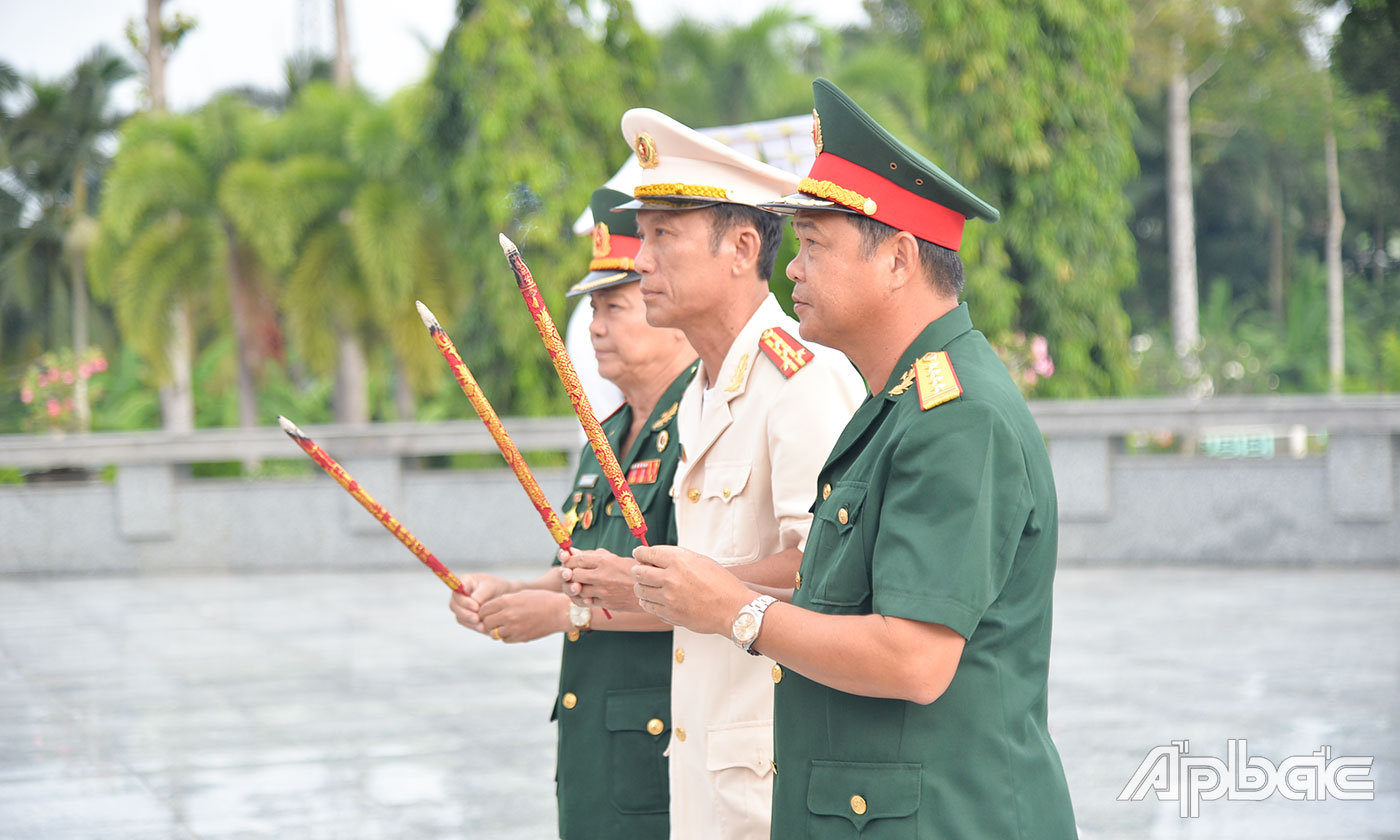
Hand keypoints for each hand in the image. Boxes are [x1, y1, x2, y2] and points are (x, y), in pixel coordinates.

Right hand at [448, 574, 514, 633]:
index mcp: (464, 581)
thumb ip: (481, 594)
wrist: (503, 596)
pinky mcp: (465, 616)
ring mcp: (460, 606)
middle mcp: (459, 594)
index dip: (464, 601)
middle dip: (466, 614)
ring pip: (460, 617)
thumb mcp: (491, 586)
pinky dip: (474, 627)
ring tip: (482, 625)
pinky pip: (466, 623)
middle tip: (477, 619)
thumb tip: (474, 602)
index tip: (476, 606)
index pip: (457, 592)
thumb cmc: (496, 587)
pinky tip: (483, 628)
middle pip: (454, 606)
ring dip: (470, 623)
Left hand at [480, 590, 570, 642]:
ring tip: (505, 625)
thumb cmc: (542, 600)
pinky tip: (514, 629)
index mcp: (507, 601)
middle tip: (494, 620)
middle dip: (488, 621)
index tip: (486, 613)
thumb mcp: (521, 594)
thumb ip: (504, 601)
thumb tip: (489, 609)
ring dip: (497, 630)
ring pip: (494, 633)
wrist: (559, 612)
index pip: (483, 609)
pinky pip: (505, 640)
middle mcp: (508, 615)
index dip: (483, 611)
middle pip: (487, 623)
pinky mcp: (520, 638)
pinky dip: (506, 636)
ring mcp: (514, 628)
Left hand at [560, 547, 645, 612]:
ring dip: (575, 587)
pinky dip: (583, 598)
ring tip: (579, 584)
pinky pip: (586, 602)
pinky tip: (587, 594)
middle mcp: (603, 576)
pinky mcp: (606, 604)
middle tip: (572, 573)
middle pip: (574, 574)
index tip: (569, 561)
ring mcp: (604, 591)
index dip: (569, 560)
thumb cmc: (633, 572)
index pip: (578, 559)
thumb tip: (572, 552)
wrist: (651, 590)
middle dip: (570, 574)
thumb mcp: (616, 558)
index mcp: (606, 561)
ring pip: (578, 590)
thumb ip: (594, 556)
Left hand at [631, 545, 752, 635]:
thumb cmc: (721, 584)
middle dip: (637, 570)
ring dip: (641, 588)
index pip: (647, 553)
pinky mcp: (669, 614)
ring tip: (648, 587)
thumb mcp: (701, 561)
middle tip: (639, 571)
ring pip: (640, 591)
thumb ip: (677, 558)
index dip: (640, 553)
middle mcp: (670, 578)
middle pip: (638, 573)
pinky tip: (655, 600)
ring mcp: (668, 598)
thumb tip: (657, 558)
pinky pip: (649, 607)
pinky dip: (648, 603)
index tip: (639, 554)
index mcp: (678, 560)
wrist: (733, 609)